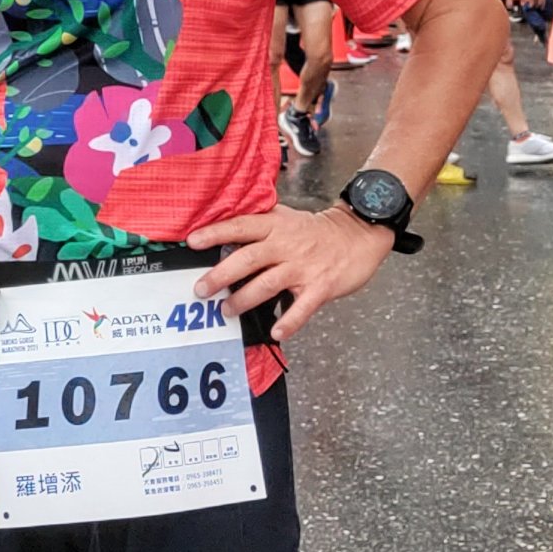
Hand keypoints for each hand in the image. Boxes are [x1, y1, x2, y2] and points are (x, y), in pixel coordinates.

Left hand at [187, 202, 392, 343]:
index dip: (216, 233)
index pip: (240, 226)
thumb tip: (225, 235)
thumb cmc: (316, 230)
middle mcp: (286, 245)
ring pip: (268, 284)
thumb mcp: (287, 218)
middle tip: (201, 290)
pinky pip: (302, 308)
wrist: (359, 234)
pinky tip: (276, 333)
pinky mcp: (321, 286)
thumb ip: (260, 226)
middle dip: (222, 275)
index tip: (193, 241)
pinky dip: (289, 322)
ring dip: (245, 299)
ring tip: (227, 311)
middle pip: (249, 258)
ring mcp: (303, 267)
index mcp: (275, 226)